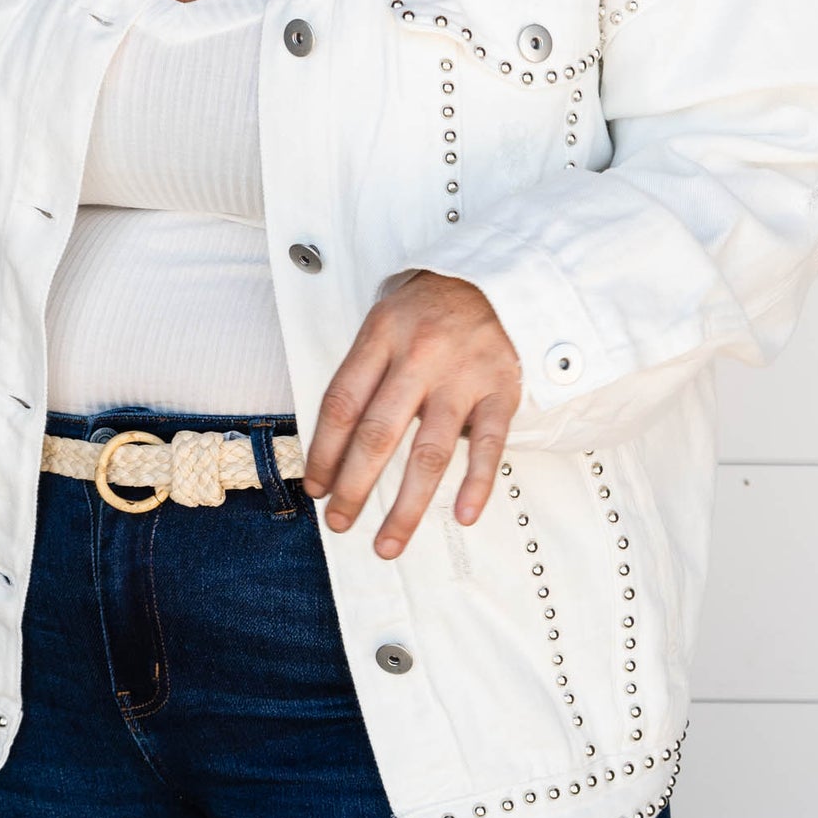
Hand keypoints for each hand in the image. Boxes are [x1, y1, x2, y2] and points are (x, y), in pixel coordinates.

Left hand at [302, 272, 521, 558]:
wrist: (494, 274)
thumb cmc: (429, 305)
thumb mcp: (384, 320)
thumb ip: (363, 373)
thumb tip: (332, 444)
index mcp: (381, 336)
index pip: (341, 404)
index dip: (322, 451)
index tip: (314, 486)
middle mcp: (419, 356)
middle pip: (378, 434)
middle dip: (353, 487)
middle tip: (338, 521)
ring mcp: (463, 375)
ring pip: (430, 452)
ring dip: (406, 506)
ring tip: (387, 543)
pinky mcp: (502, 389)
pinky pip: (489, 445)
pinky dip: (477, 484)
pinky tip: (463, 515)